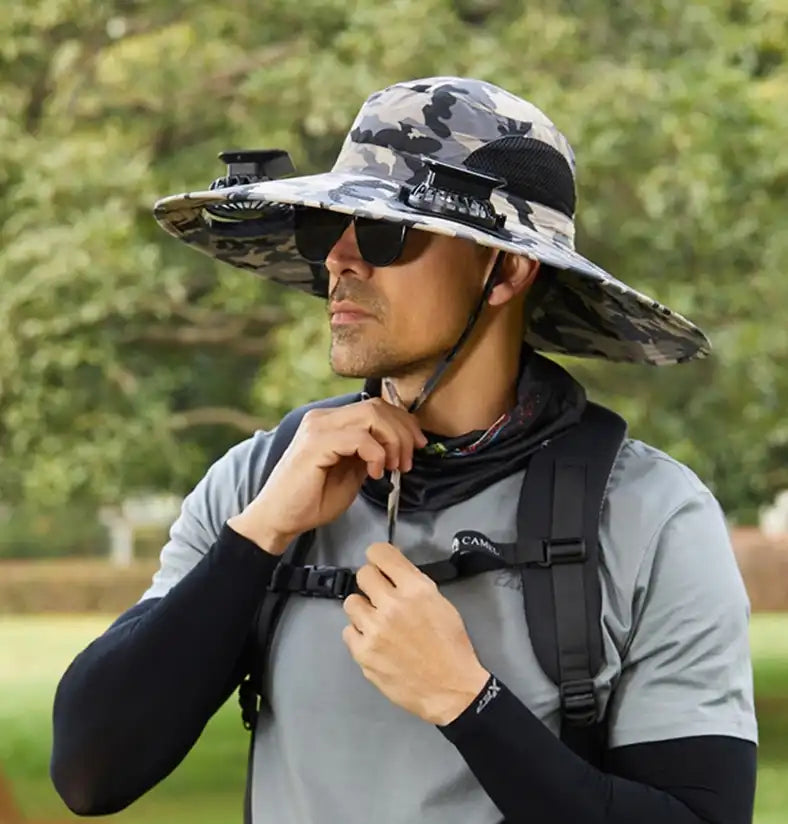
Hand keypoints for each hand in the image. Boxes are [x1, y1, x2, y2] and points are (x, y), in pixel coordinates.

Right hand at [228, 399, 426, 554]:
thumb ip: (370, 454)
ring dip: (393, 441)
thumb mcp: (352, 472)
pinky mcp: (315, 444)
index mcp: (331, 421)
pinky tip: (374, 473)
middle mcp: (323, 418)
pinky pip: (360, 438)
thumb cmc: (312, 499)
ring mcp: (318, 428)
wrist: (279, 519)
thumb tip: (397, 446)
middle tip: (409, 459)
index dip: (403, 422)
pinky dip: (376, 455)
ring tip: (394, 467)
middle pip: (377, 407)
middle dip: (403, 431)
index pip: (376, 407)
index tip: (417, 445)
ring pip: (372, 416)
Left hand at [342, 542, 489, 725]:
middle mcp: (391, 605)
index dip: (378, 557)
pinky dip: (359, 635)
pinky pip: (348, 631)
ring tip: (377, 622)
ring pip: (351, 602)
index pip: (380, 553)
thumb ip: (414, 585)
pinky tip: (374, 642)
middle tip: (381, 597)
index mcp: (415, 589)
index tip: (380, 565)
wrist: (450, 690)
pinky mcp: (362, 653)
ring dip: (363, 609)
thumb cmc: (451, 646)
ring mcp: (374, 630)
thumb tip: (392, 574)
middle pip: (362, 574)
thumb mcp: (441, 603)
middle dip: (372, 583)